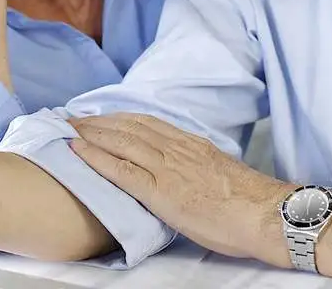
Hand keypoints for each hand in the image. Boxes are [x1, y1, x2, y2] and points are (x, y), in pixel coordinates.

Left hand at [69, 113, 288, 261]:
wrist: (264, 214)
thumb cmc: (248, 202)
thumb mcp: (218, 172)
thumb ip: (197, 165)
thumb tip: (184, 169)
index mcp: (191, 144)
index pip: (147, 124)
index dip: (119, 118)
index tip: (99, 116)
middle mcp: (176, 149)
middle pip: (129, 127)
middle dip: (98, 121)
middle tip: (72, 117)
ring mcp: (167, 168)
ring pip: (121, 142)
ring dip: (90, 133)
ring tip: (67, 128)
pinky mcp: (161, 191)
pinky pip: (121, 169)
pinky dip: (96, 158)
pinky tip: (77, 151)